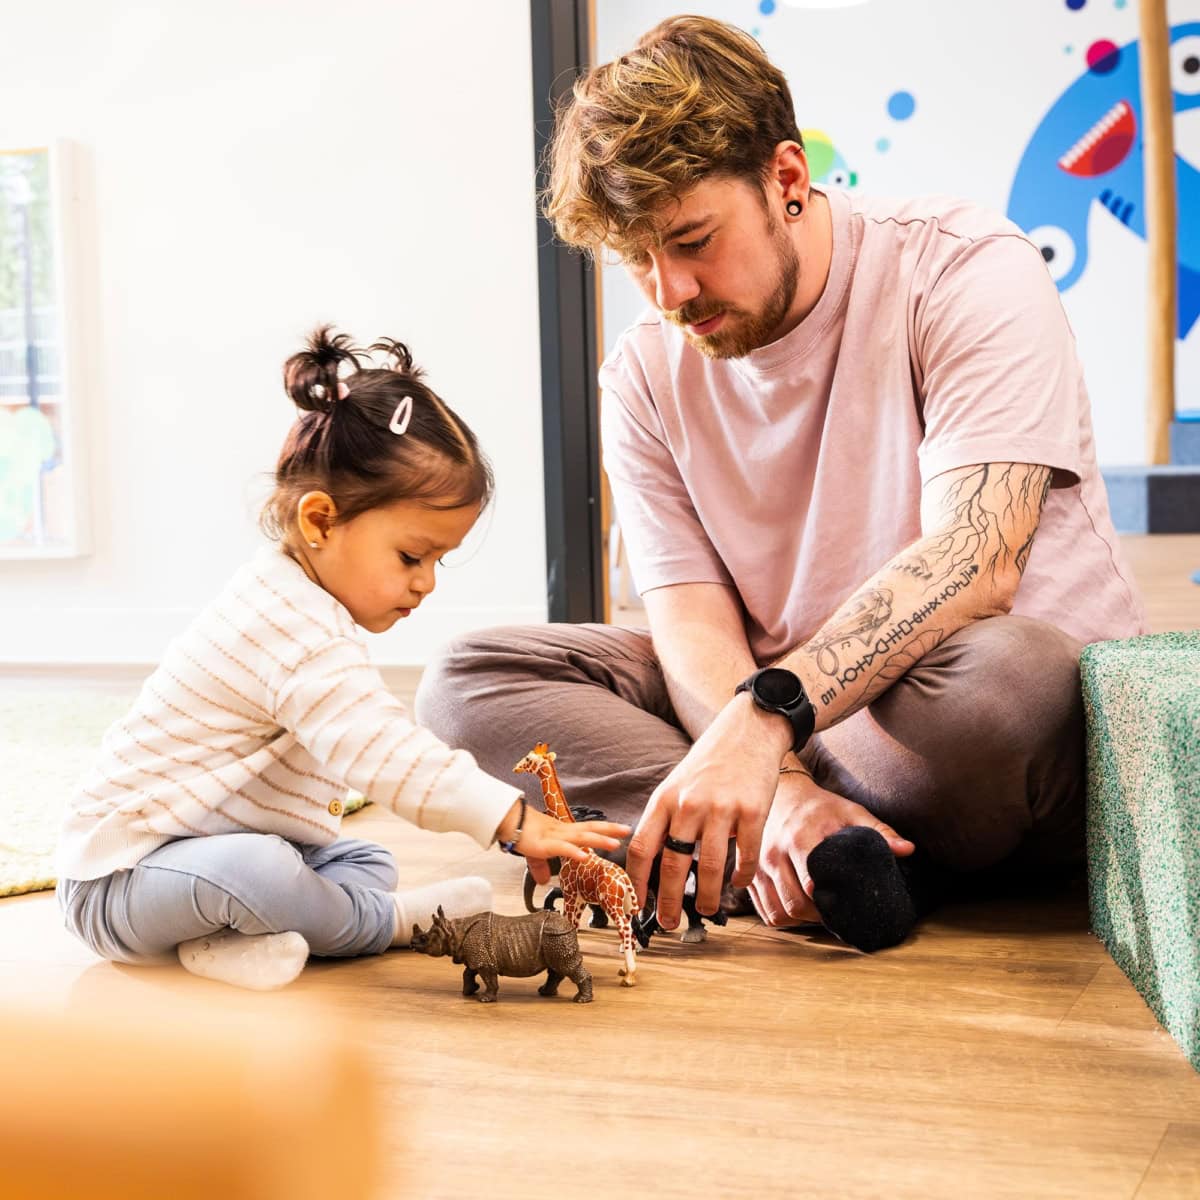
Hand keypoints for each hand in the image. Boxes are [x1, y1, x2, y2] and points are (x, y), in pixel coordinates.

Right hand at [496, 801, 628, 885]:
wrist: (506, 821)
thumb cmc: (520, 832)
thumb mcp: (533, 853)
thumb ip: (540, 867)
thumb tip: (542, 881)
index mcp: (562, 831)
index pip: (588, 828)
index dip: (605, 829)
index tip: (621, 830)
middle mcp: (562, 831)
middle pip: (590, 828)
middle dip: (610, 830)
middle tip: (628, 831)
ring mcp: (555, 837)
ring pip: (581, 837)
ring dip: (599, 840)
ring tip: (615, 844)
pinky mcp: (545, 844)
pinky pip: (563, 848)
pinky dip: (575, 852)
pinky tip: (586, 857)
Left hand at [626, 692, 790, 930]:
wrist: (747, 731)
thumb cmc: (709, 764)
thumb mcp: (676, 784)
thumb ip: (665, 819)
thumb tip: (652, 863)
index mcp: (664, 799)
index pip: (641, 848)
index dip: (637, 882)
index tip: (637, 905)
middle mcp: (689, 805)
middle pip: (672, 865)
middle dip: (667, 901)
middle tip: (668, 923)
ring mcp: (722, 808)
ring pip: (709, 867)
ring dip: (706, 897)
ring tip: (705, 910)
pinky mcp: (753, 810)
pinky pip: (746, 856)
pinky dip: (741, 877)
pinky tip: (737, 884)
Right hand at [750, 774, 913, 926]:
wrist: (782, 794)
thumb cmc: (819, 807)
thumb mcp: (850, 812)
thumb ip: (879, 831)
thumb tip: (908, 849)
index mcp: (800, 838)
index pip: (811, 881)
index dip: (830, 899)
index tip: (846, 902)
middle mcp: (773, 853)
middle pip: (795, 903)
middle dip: (818, 916)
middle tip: (836, 913)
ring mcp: (758, 866)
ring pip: (779, 912)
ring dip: (800, 921)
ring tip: (819, 914)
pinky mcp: (750, 876)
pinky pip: (766, 912)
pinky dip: (783, 918)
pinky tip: (800, 911)